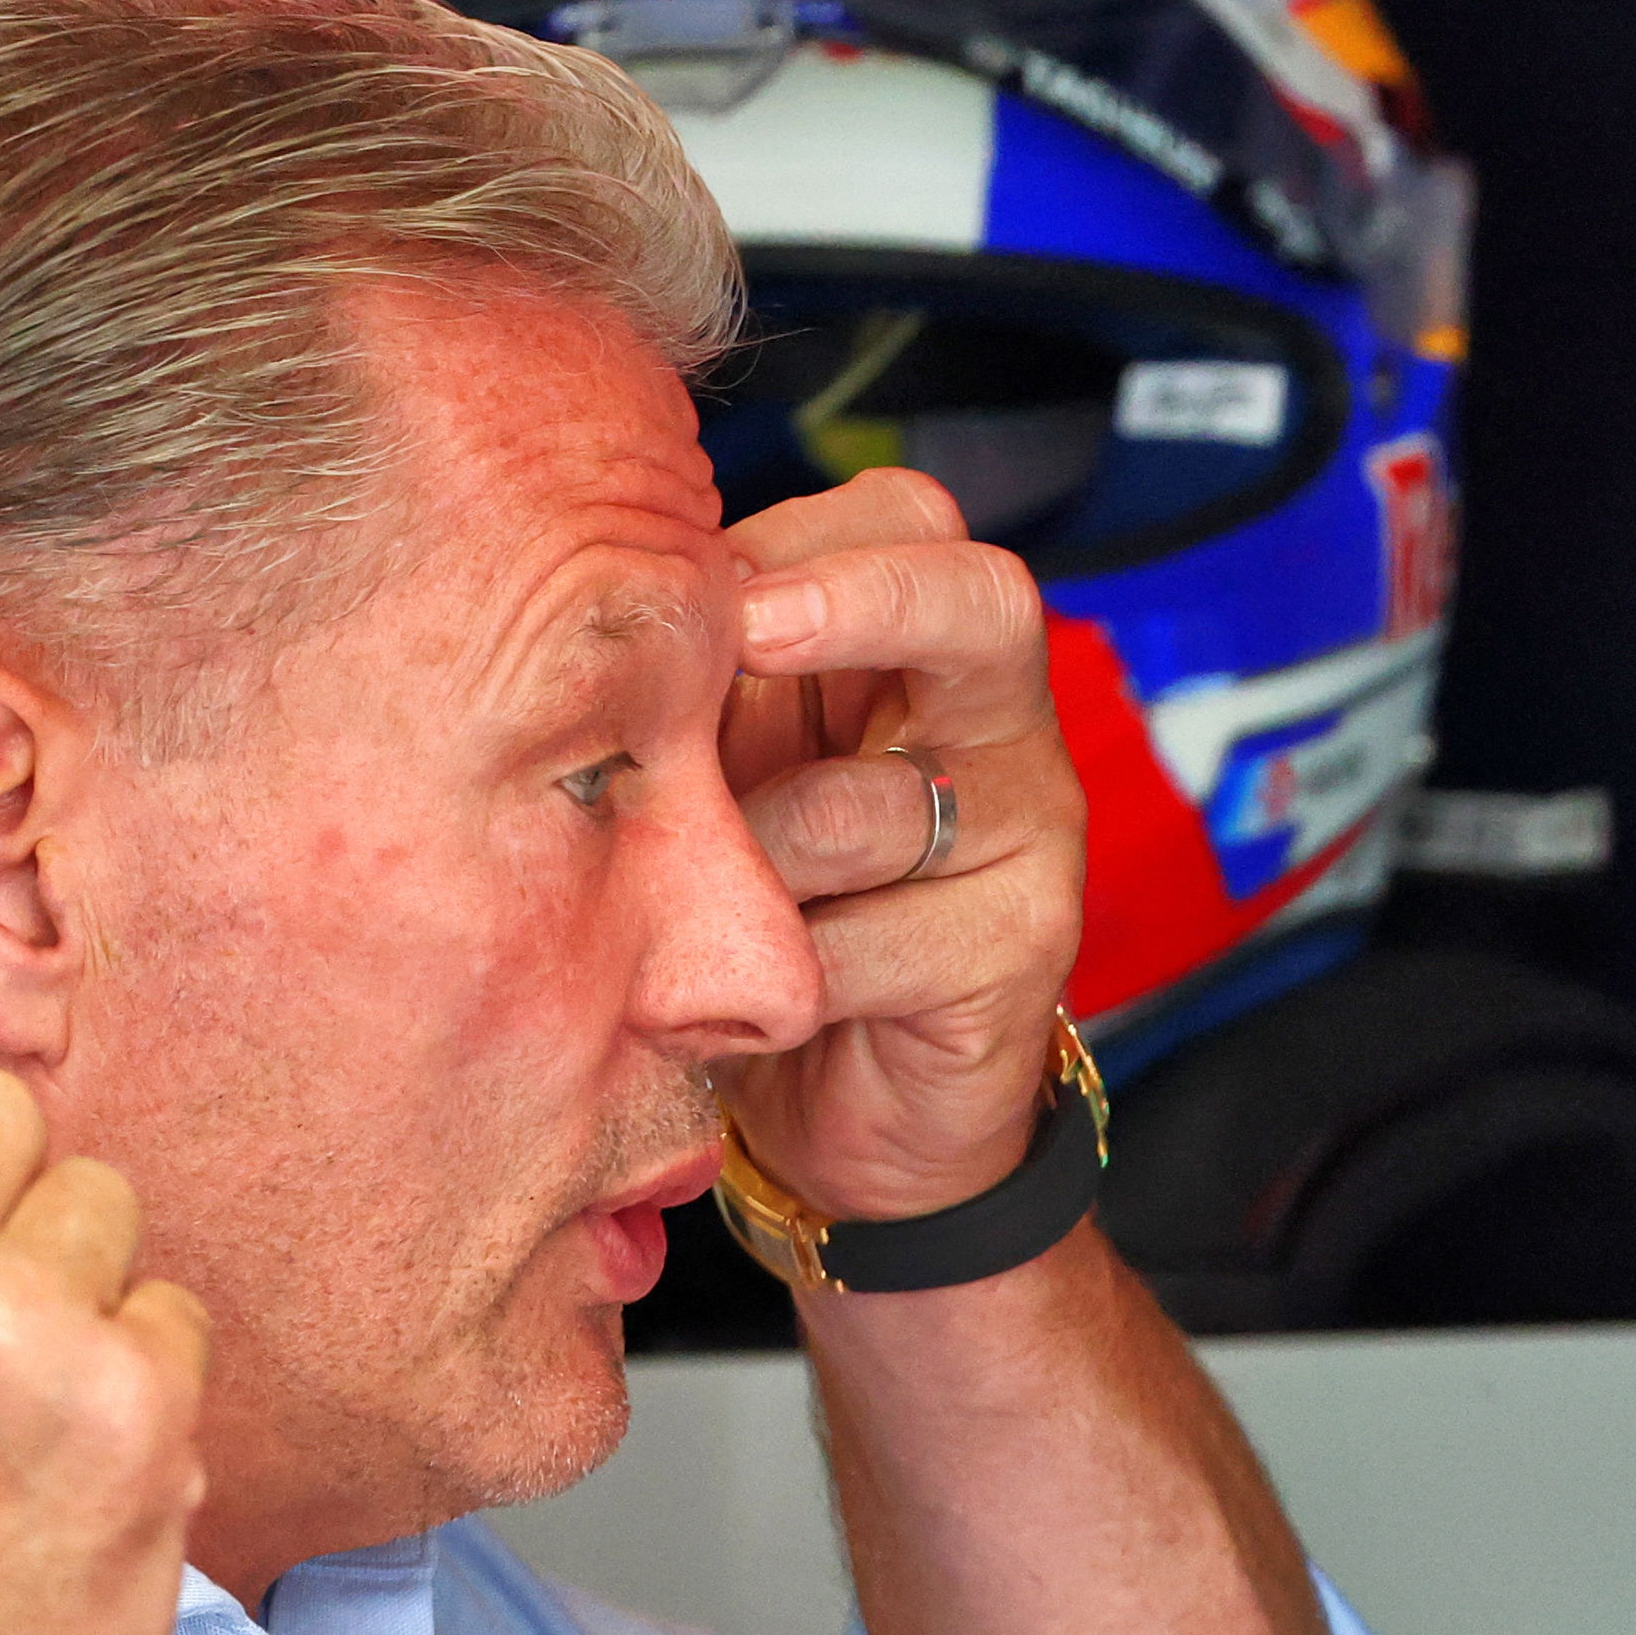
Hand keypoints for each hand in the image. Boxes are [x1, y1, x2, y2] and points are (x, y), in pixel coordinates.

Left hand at [713, 467, 1089, 1221]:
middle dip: (854, 604)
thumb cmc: (771, 915)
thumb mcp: (729, 773)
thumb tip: (609, 608)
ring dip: (753, 859)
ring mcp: (1026, 842)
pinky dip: (776, 979)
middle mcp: (999, 732)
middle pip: (983, 603)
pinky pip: (864, 946)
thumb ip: (709, 687)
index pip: (910, 522)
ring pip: (872, 805)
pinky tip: (739, 1008)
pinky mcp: (1019, 958)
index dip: (807, 534)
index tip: (694, 585)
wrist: (843, 1112)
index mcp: (922, 657)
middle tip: (744, 640)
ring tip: (695, 911)